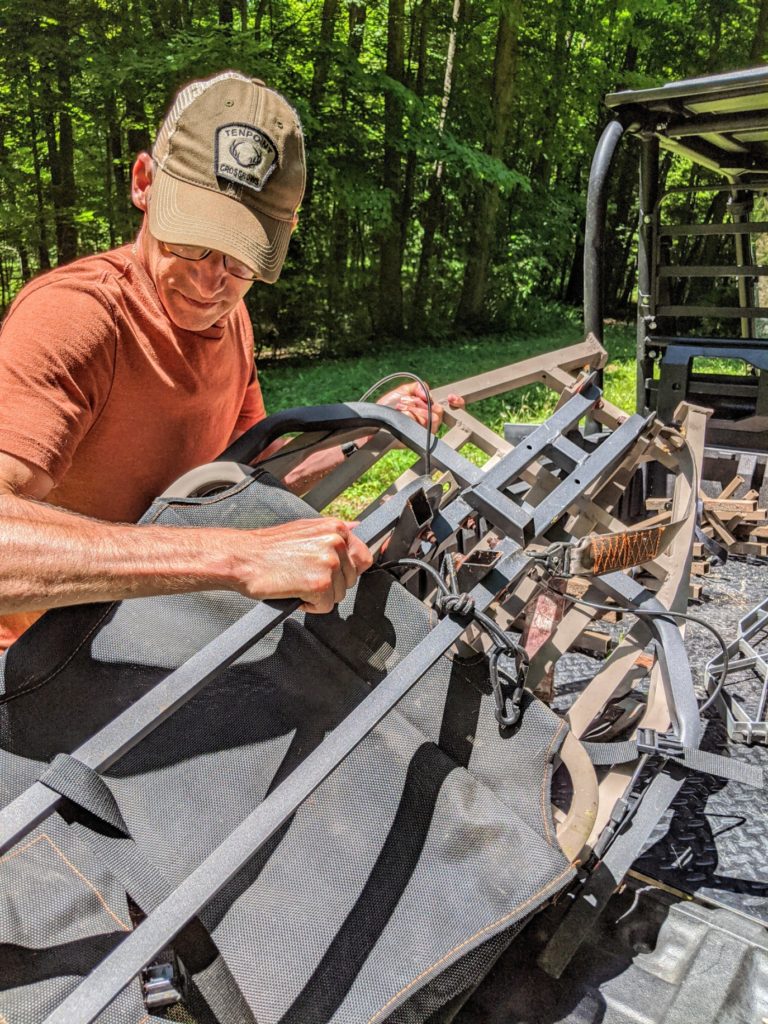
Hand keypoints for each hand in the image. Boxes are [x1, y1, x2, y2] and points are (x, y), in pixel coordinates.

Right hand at [236, 518, 372, 612]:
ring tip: (296, 582)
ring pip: (339, 595)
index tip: (327, 572)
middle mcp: (336, 542)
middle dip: (330, 584)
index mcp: (335, 528)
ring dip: (318, 596)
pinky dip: (309, 606)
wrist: (242, 558)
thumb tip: (357, 526)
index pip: (363, 558)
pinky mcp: (320, 584)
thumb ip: (332, 532)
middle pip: (350, 580)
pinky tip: (293, 592)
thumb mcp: (305, 529)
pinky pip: (325, 607)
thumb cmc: (269, 547)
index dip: (346, 571)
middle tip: (302, 575)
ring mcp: (329, 563)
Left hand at [375, 382, 464, 433]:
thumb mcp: (404, 390)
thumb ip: (418, 387)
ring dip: (414, 410)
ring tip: (402, 410)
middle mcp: (430, 420)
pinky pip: (421, 423)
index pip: (452, 407)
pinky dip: (410, 415)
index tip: (452, 397)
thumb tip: (427, 392)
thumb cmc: (388, 407)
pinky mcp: (418, 437)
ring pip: (431, 418)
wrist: (377, 418)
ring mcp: (425, 430)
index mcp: (429, 408)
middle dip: (423, 405)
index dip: (457, 402)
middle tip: (409, 404)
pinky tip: (403, 416)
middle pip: (439, 412)